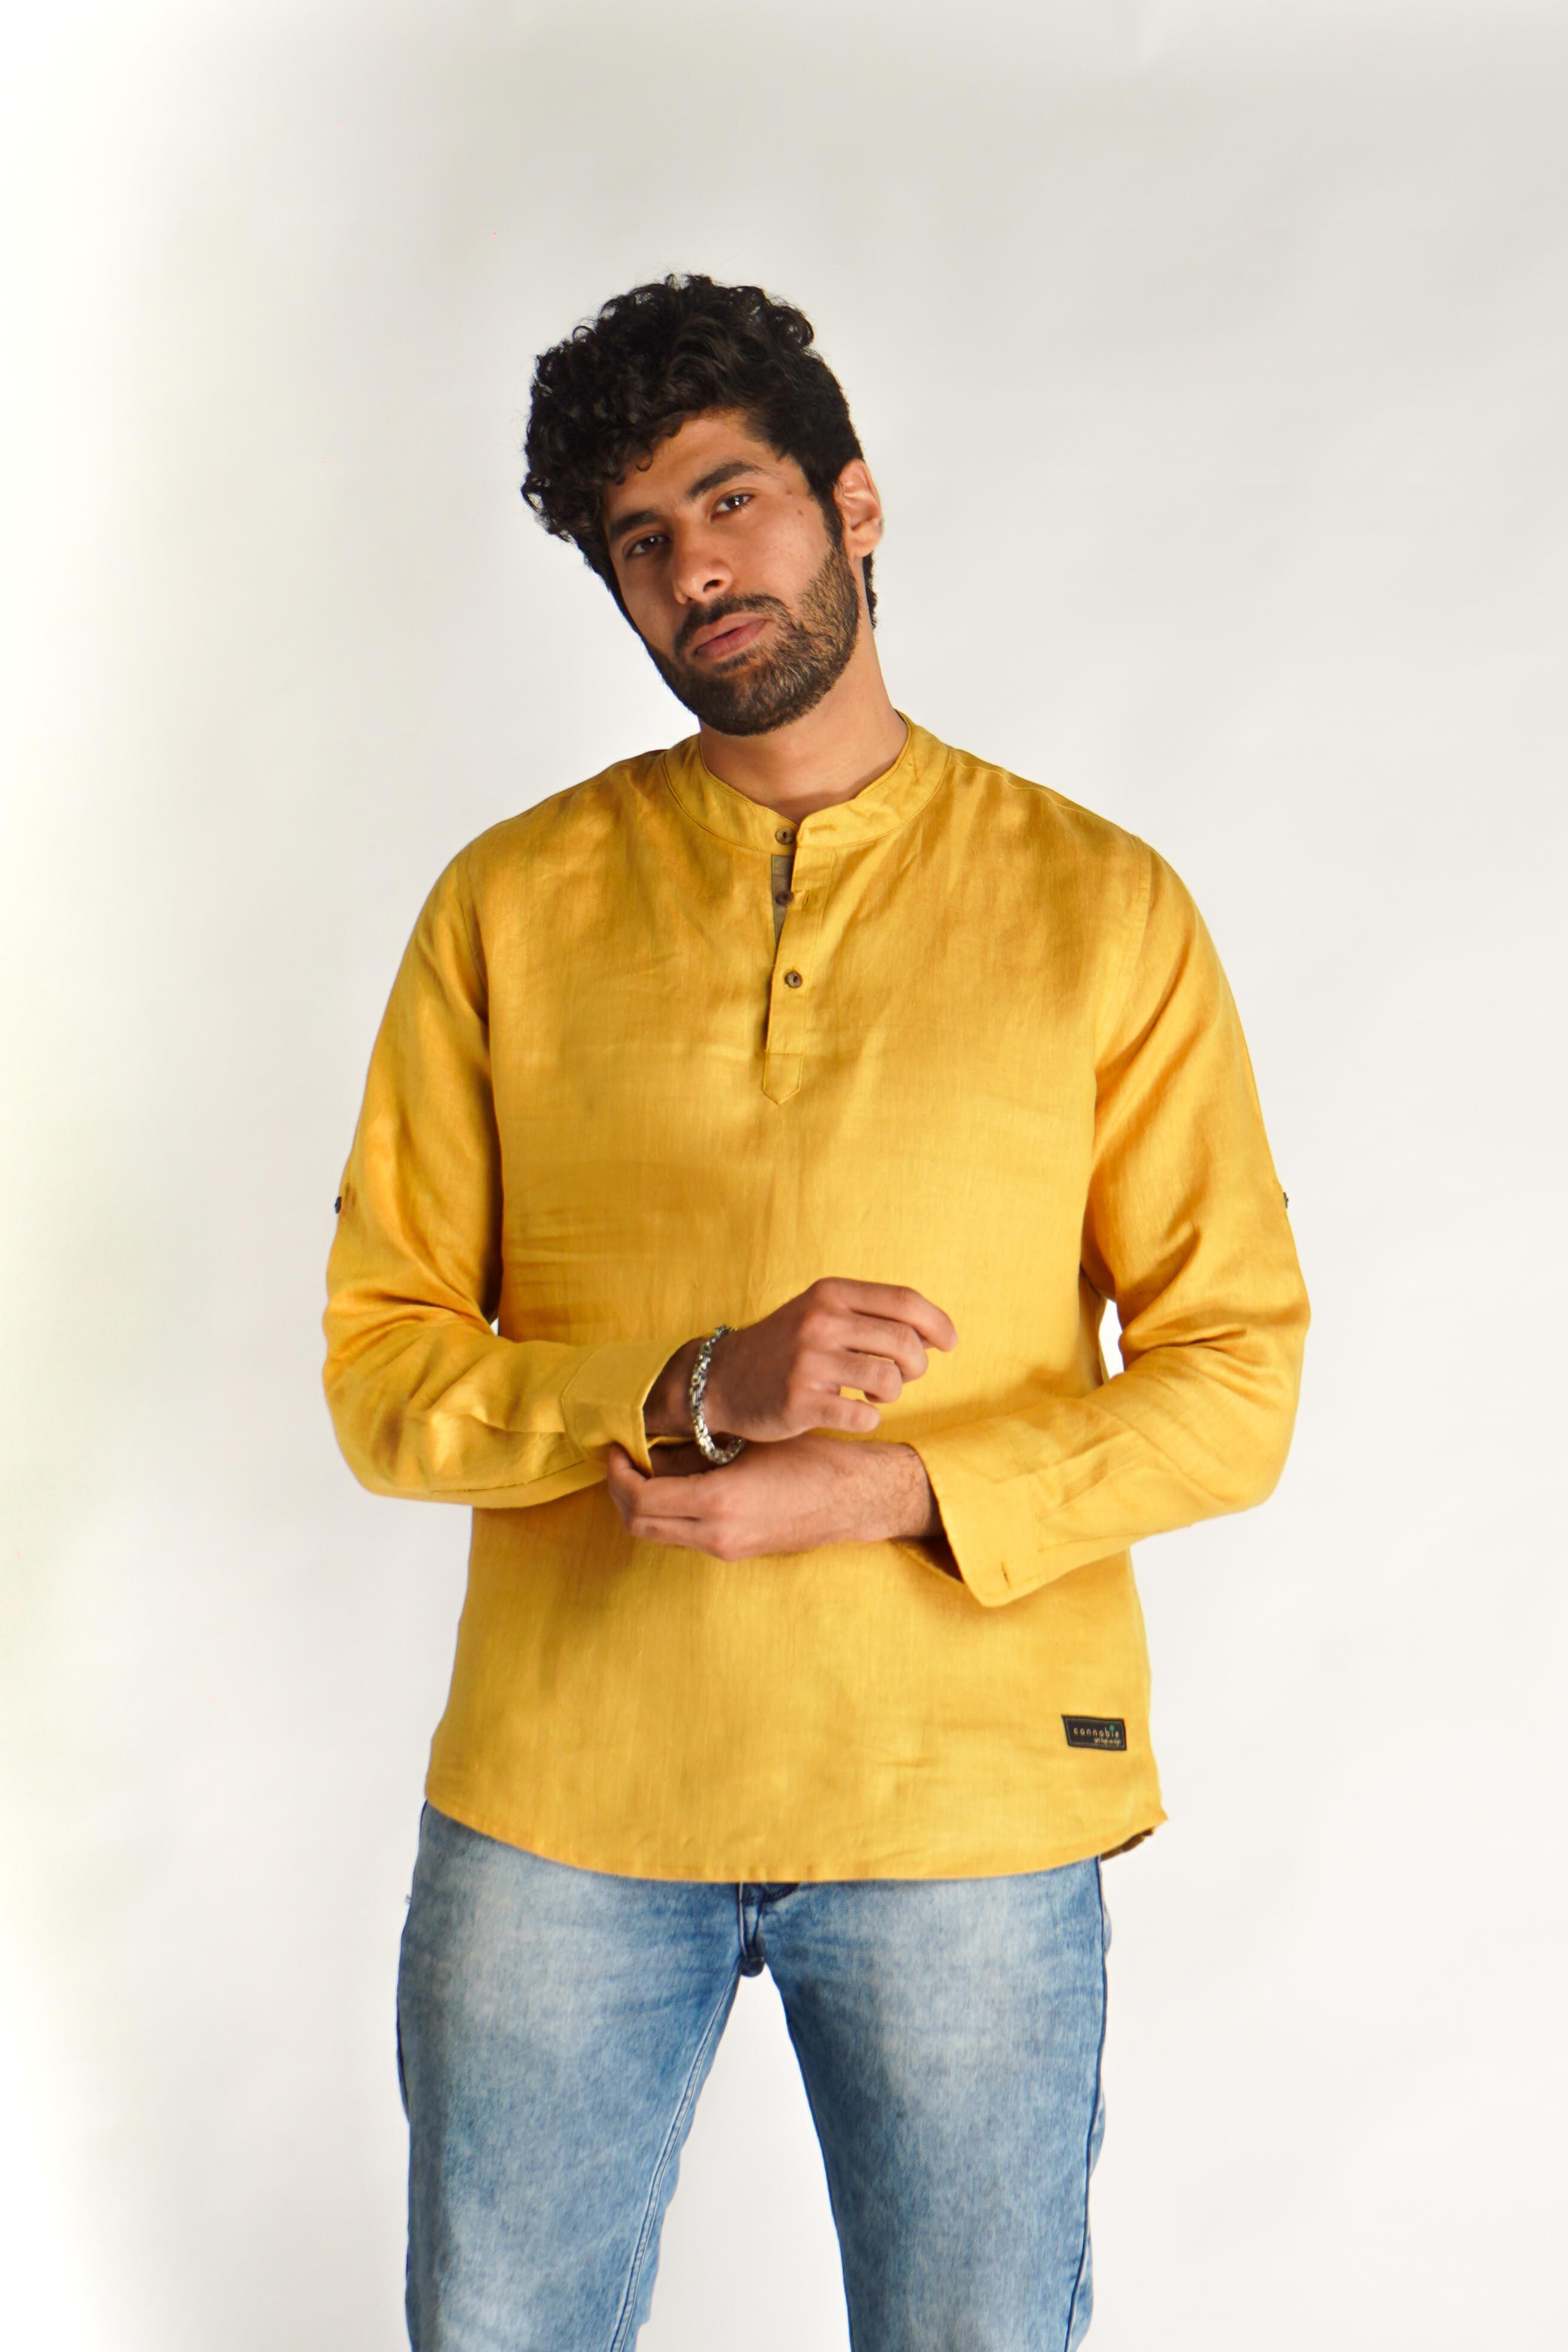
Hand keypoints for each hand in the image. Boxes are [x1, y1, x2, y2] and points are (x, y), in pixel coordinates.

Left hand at [604, 1431, 944, 1561]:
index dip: (617, 1474)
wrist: (853, 1498)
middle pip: (640, 1525)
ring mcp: (726, 1549)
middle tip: (621, 1459)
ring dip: (642, 1504)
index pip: (642, 1499)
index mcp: (719, 1502)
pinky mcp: (734, 1553)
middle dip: (620, 1491)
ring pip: (658, 1533)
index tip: (615, 1448)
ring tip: (646, 1467)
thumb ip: (695, 1451)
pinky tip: (678, 1483)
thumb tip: (648, 1449)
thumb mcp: (749, 1443)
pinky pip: (683, 1535)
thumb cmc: (809, 1458)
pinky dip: (668, 1512)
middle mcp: (717, 1534)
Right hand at [643, 1277, 957, 1445]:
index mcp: (830, 1294)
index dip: (938, 1324)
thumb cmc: (786, 1346)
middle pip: (905, 1343)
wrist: (721, 1379)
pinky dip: (867, 1417)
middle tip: (903, 1376)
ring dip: (892, 1393)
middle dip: (917, 1366)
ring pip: (889, 1380)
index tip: (949, 1343)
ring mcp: (808, 1363)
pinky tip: (852, 1411)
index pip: (905, 1301)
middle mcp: (820, 1323)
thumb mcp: (821, 1312)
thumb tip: (936, 1335)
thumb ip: (872, 1314)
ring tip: (872, 1392)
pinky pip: (863, 1415)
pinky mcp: (799, 1402)